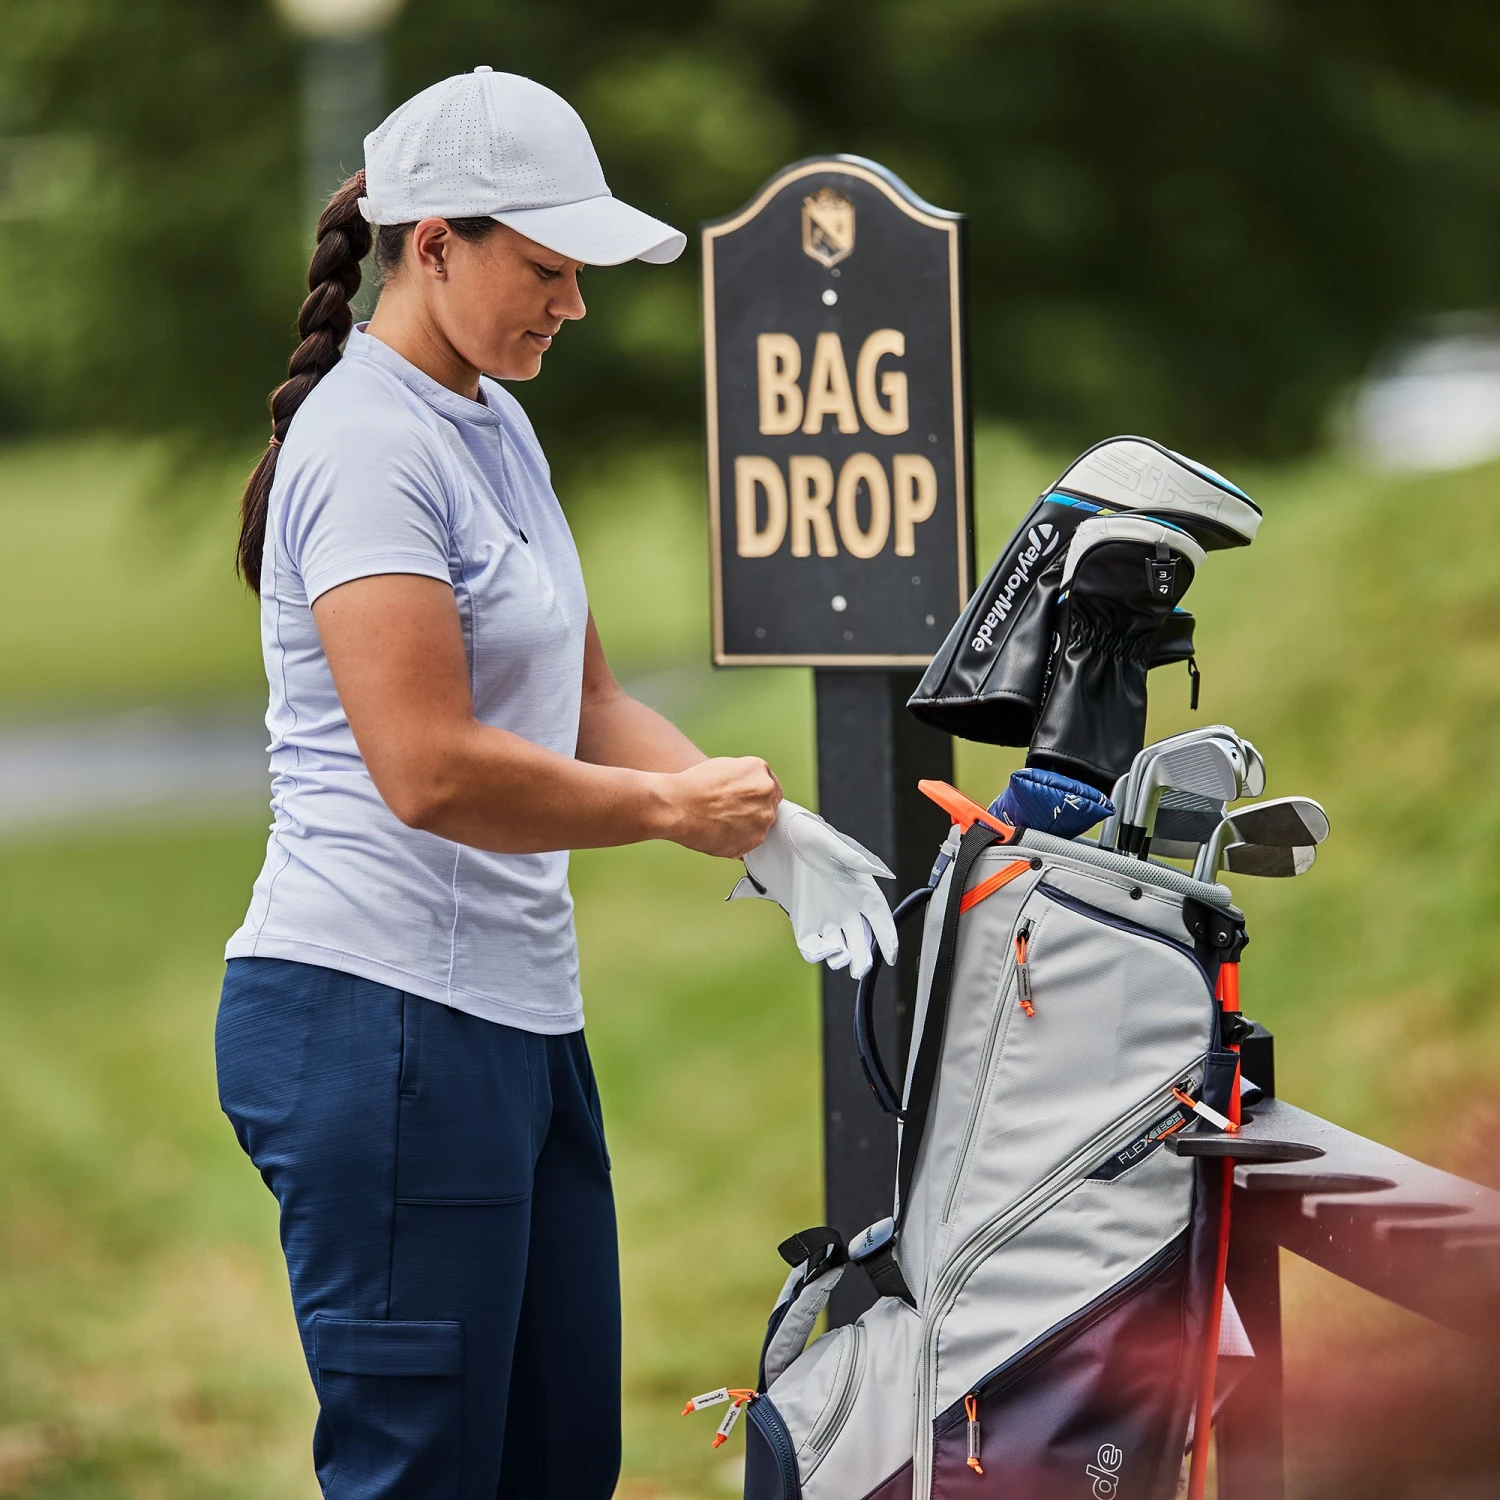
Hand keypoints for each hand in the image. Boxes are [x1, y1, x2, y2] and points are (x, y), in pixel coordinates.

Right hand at [661, 757, 781, 857]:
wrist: (678, 807)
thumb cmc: (693, 787)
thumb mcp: (723, 767)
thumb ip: (744, 778)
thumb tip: (747, 789)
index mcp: (759, 771)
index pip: (770, 787)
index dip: (755, 796)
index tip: (745, 801)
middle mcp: (766, 793)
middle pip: (768, 806)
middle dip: (753, 810)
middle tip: (730, 813)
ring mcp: (763, 818)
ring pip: (761, 825)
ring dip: (748, 826)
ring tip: (722, 823)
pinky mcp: (754, 840)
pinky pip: (751, 842)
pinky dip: (739, 841)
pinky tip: (721, 833)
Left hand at [727, 801, 897, 978]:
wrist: (772, 834)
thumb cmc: (806, 831)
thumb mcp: (831, 842)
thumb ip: (856, 860)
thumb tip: (885, 873)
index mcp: (858, 888)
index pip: (879, 917)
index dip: (888, 936)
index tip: (891, 956)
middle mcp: (844, 906)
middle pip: (860, 939)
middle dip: (863, 956)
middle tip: (860, 969)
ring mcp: (823, 915)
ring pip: (839, 946)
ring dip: (841, 957)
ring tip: (839, 958)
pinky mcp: (801, 920)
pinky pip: (812, 945)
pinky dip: (816, 953)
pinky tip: (817, 951)